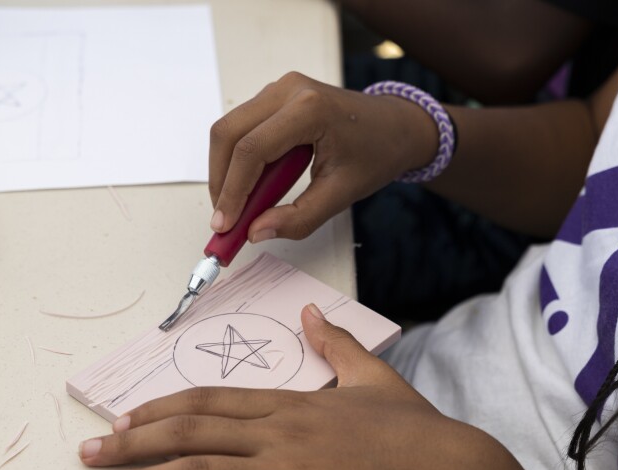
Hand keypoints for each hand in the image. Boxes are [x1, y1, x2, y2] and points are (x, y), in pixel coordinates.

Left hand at [78, 304, 476, 469]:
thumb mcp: (368, 373)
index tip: (128, 416)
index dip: (162, 406)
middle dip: (133, 439)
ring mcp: (284, 468)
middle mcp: (275, 429)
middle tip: (90, 448)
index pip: (209, 398)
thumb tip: (308, 314)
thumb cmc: (410, 424)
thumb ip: (331, 342)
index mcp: (289, 400)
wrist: (446, 465)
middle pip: (189, 430)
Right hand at [208, 72, 437, 241]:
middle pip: (229, 134)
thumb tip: (256, 232)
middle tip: (225, 220)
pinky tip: (250, 188)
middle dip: (221, 181)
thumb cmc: (376, 153)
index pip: (252, 150)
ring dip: (226, 171)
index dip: (232, 191)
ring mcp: (279, 89)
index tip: (224, 225)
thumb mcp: (341, 194)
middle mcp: (288, 90)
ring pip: (229, 130)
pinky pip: (242, 127)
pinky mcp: (275, 97)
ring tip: (237, 207)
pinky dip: (238, 160)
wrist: (396, 126)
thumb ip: (299, 218)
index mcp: (310, 109)